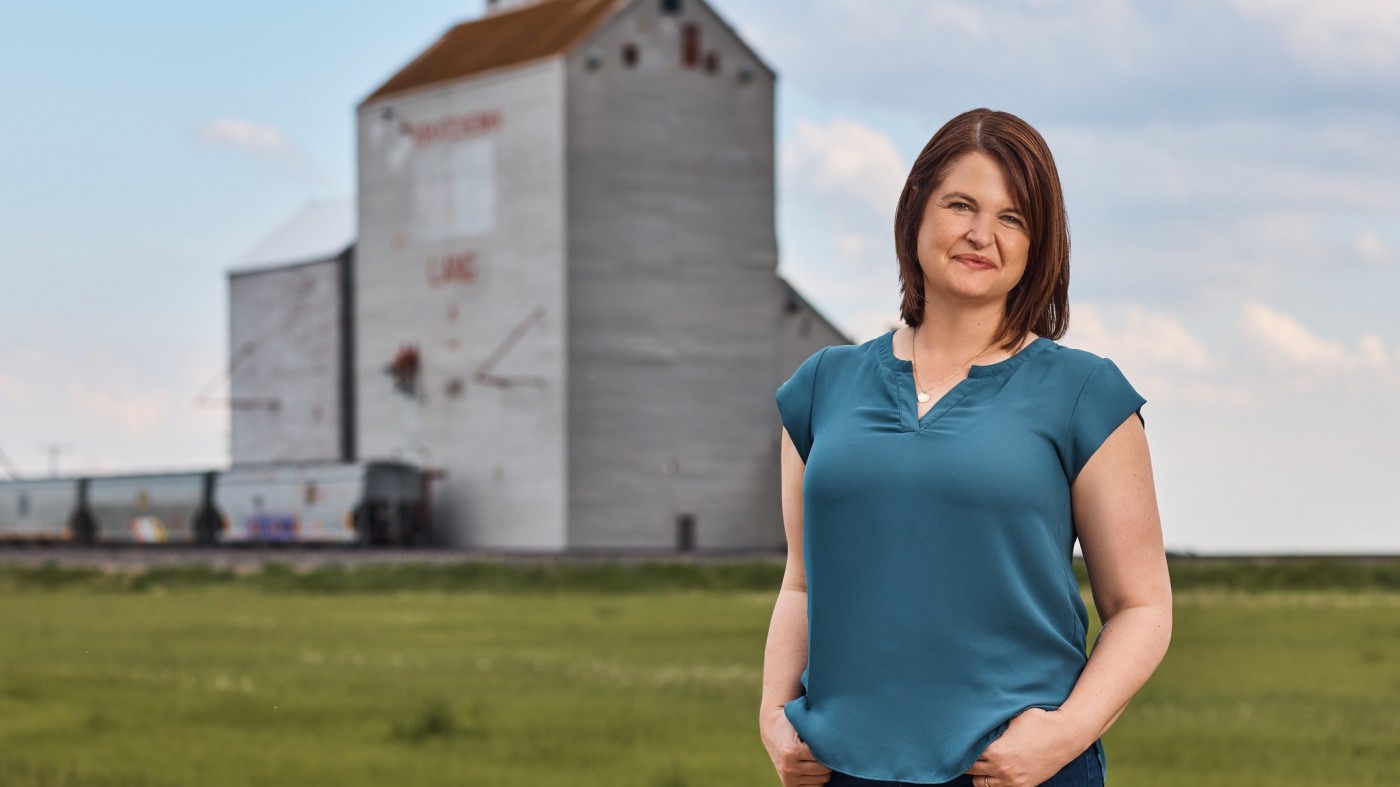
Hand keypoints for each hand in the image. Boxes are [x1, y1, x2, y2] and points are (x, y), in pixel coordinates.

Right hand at [760, 706, 832, 785]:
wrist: (772, 730)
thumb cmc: (792, 724)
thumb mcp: (803, 723)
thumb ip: (818, 733)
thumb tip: (839, 741)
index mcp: (792, 752)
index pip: (824, 757)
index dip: (830, 749)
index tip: (829, 742)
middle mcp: (788, 767)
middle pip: (824, 771)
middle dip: (827, 760)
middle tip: (821, 749)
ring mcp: (788, 777)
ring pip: (821, 781)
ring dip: (822, 770)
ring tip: (814, 758)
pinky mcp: (789, 785)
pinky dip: (817, 779)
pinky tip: (812, 768)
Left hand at [963, 708, 1082, 786]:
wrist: (1066, 736)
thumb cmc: (1040, 721)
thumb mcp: (1012, 716)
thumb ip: (993, 723)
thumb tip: (977, 719)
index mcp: (996, 751)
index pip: (967, 754)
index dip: (962, 747)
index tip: (960, 742)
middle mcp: (1002, 769)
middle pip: (970, 770)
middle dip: (968, 760)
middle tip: (967, 751)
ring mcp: (1012, 781)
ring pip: (980, 784)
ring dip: (978, 773)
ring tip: (981, 762)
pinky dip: (993, 783)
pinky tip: (993, 772)